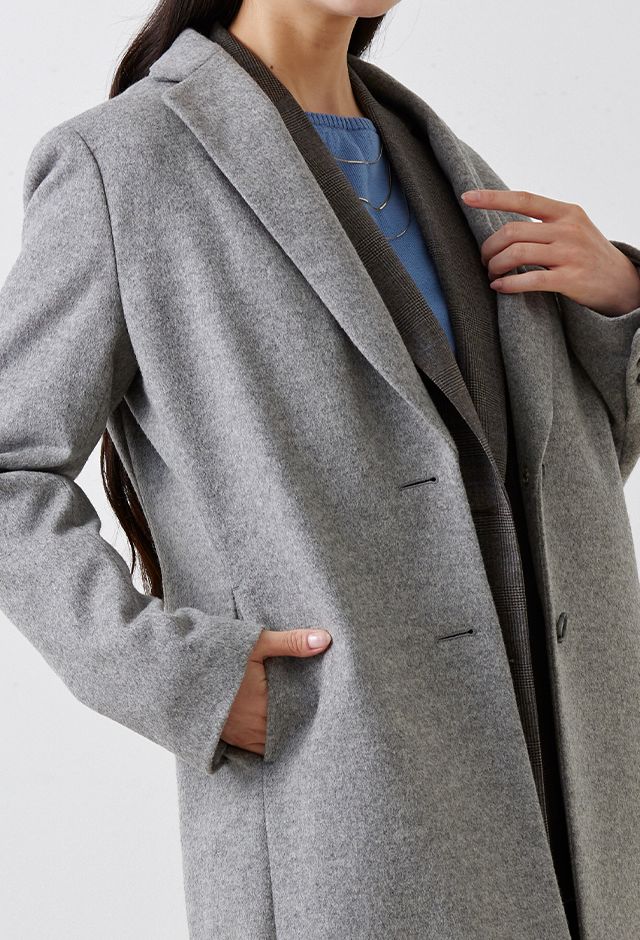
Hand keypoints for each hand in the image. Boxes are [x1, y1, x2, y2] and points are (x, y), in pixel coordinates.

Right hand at [220, 627, 331, 755]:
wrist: (174, 668)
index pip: (297, 720)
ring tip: (293, 730)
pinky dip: (262, 743)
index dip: (309, 718)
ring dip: (278, 737)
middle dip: (296, 729)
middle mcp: (251, 726)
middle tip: (312, 722)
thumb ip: (290, 642)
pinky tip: (268, 733)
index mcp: (262, 704)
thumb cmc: (215, 654)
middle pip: (283, 735)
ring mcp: (236, 735)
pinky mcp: (222, 737)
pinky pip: (250, 748)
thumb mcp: (255, 642)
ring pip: (268, 745)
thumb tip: (325, 639)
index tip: (321, 714)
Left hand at [461, 189, 639, 316]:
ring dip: (495, 266)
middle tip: (484, 260)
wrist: (624, 284)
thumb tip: (505, 226)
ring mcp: (570, 254)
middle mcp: (568, 229)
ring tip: (491, 274)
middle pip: (512, 231)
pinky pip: (531, 279)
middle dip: (489, 247)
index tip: (466, 197)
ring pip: (517, 253)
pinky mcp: (571, 279)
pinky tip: (499, 287)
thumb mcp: (573, 229)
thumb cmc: (589, 257)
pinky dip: (509, 284)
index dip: (492, 198)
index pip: (523, 199)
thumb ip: (545, 224)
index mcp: (566, 212)